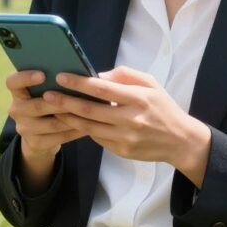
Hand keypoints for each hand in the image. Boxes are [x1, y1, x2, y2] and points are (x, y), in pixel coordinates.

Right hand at [6, 70, 86, 159]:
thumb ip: (52, 83)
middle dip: (60, 102)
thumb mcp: (42, 92)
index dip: (25, 78)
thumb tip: (74, 73)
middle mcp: (16, 110)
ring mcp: (24, 128)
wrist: (38, 135)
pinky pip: (58, 138)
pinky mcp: (35, 143)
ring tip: (88, 112)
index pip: (12, 82)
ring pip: (52, 124)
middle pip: (37, 106)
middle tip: (79, 96)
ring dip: (71, 118)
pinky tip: (87, 126)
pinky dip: (74, 131)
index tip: (43, 75)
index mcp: (17, 92)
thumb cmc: (46, 103)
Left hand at [46, 66, 211, 185]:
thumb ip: (124, 76)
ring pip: (89, 127)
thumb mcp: (150, 83)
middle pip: (91, 110)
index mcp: (139, 98)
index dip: (79, 82)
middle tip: (47, 95)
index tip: (61, 76)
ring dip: (69, 117)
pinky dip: (83, 128)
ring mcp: (126, 138)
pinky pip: (97, 138)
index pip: (103, 89)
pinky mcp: (122, 151)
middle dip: (66, 101)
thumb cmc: (162, 107)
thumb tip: (97, 75)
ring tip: (53, 108)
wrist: (180, 140)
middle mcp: (132, 119)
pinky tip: (72, 120)